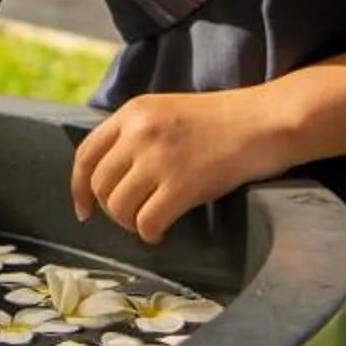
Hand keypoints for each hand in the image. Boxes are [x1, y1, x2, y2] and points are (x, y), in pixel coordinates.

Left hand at [70, 88, 294, 242]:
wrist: (266, 120)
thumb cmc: (224, 120)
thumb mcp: (168, 112)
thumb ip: (138, 134)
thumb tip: (114, 175)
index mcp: (132, 111)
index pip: (85, 154)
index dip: (78, 187)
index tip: (84, 208)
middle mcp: (139, 132)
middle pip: (100, 185)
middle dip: (111, 210)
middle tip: (131, 217)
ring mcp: (159, 158)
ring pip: (119, 207)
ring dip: (130, 223)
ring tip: (148, 222)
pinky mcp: (182, 184)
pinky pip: (146, 222)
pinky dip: (150, 233)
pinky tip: (162, 231)